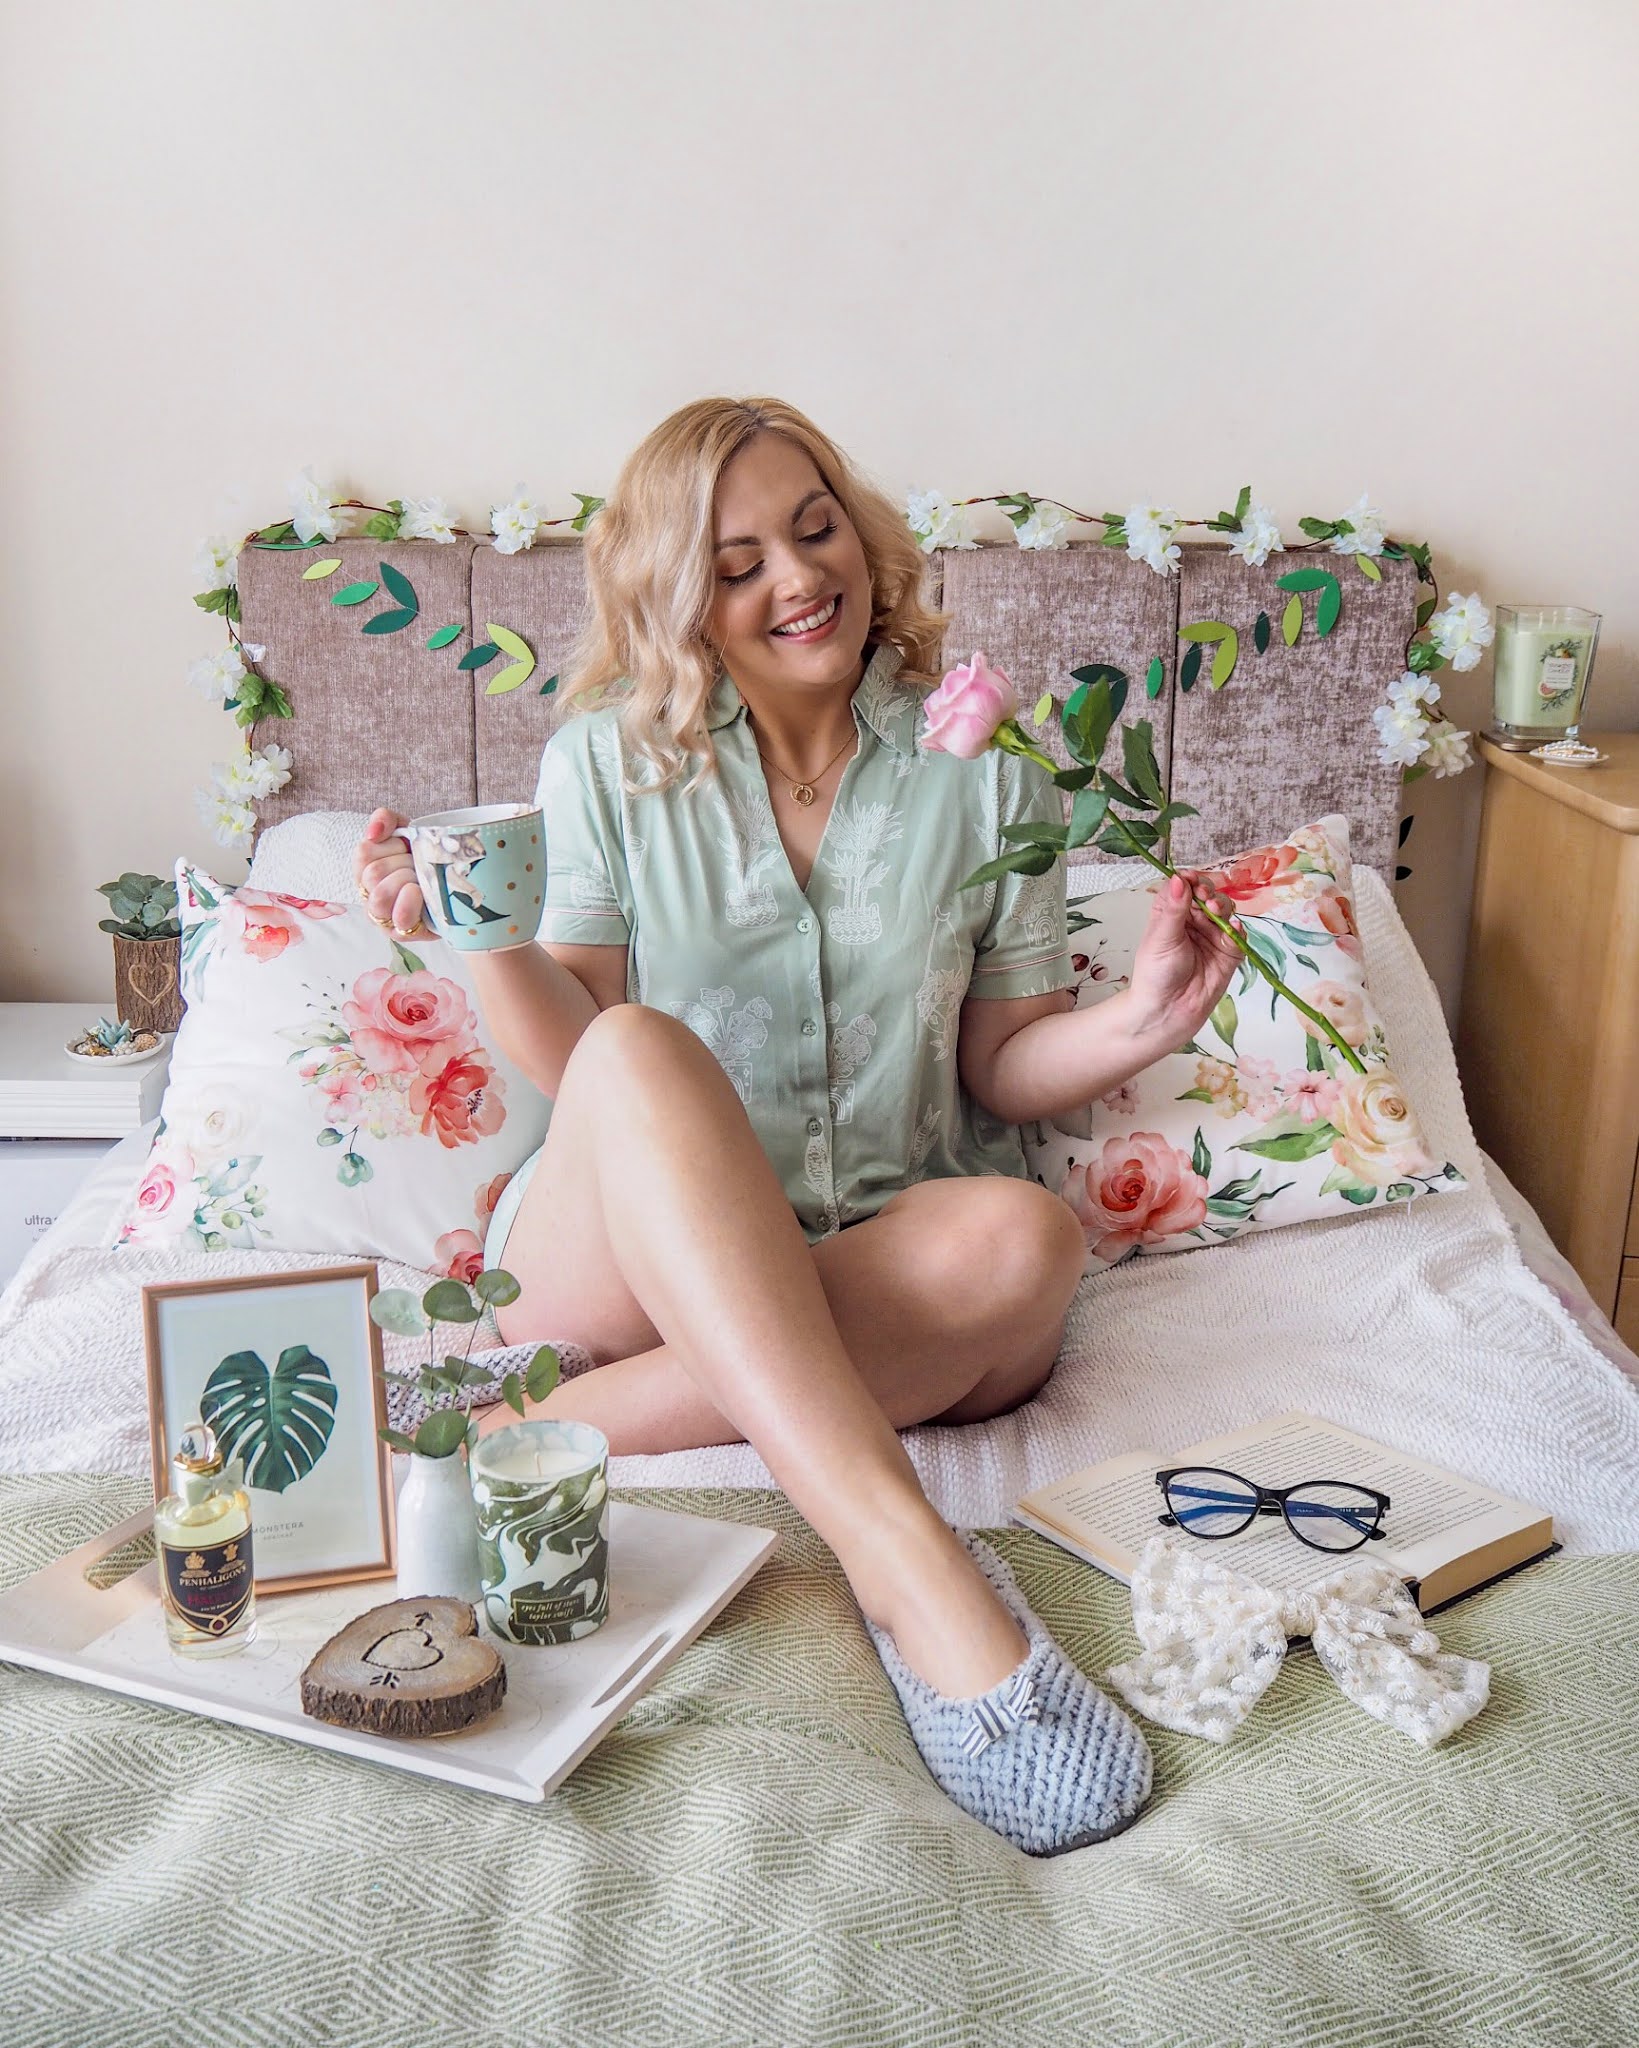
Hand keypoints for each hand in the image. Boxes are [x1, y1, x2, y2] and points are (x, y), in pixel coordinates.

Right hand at [354, 807, 434, 938]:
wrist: (455, 888)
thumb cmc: (425, 859)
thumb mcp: (406, 831)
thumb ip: (386, 819)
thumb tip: (373, 832)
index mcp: (364, 869)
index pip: (364, 851)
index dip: (392, 845)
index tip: (407, 848)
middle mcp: (367, 894)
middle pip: (373, 873)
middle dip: (404, 864)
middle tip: (418, 866)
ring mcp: (381, 917)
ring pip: (380, 895)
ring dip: (407, 881)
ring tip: (421, 880)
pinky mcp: (400, 933)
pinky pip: (400, 916)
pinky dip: (412, 901)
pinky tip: (421, 894)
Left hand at [1125, 868, 1243, 1051]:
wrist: (1167, 1011)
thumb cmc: (1156, 974)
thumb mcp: (1161, 938)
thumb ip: (1173, 909)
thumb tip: (1179, 878)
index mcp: (1172, 914)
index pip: (1185, 888)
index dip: (1190, 880)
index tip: (1192, 878)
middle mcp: (1194, 921)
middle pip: (1208, 895)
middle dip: (1209, 892)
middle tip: (1206, 898)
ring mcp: (1213, 936)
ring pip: (1226, 911)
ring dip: (1224, 907)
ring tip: (1215, 911)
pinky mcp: (1229, 953)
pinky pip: (1239, 936)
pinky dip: (1238, 929)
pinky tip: (1233, 927)